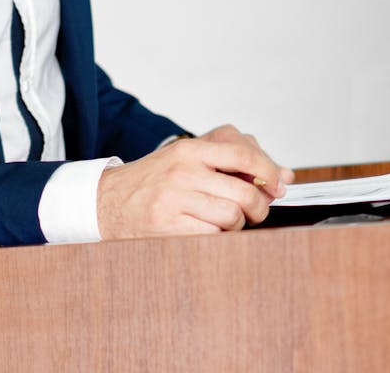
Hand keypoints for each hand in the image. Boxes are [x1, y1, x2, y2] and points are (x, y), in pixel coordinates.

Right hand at [96, 125, 292, 238]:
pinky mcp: (169, 226)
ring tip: (221, 221)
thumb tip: (284, 177)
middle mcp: (182, 171)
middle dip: (257, 207)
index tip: (277, 186)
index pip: (244, 154)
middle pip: (245, 192)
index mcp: (189, 150)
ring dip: (236, 225)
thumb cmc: (153, 182)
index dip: (269, 172)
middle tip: (251, 212)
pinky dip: (217, 238)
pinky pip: (214, 237)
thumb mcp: (186, 159)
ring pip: (233, 217)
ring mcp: (175, 199)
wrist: (106, 202)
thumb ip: (233, 160)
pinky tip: (205, 231)